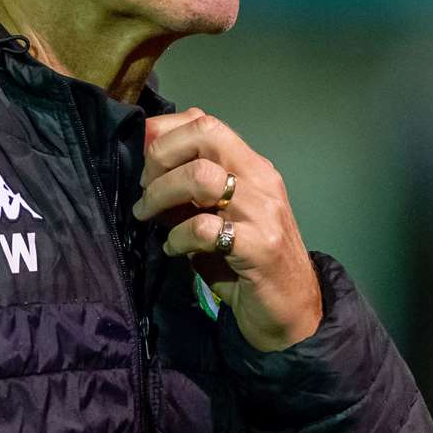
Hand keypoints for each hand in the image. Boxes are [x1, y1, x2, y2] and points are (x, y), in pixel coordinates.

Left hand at [132, 108, 322, 351]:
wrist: (291, 310)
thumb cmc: (247, 264)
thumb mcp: (217, 218)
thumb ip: (189, 194)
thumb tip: (144, 174)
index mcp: (251, 167)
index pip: (206, 121)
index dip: (164, 132)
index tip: (141, 158)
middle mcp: (260, 179)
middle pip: (206, 134)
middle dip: (162, 155)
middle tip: (145, 187)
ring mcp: (263, 212)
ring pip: (202, 177)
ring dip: (162, 194)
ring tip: (148, 217)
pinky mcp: (260, 247)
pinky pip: (205, 228)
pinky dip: (178, 237)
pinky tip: (174, 249)